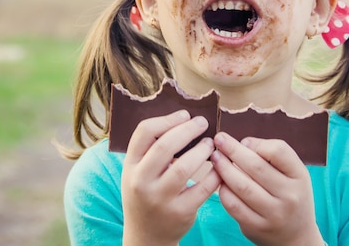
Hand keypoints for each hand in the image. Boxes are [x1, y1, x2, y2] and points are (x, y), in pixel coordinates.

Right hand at [121, 110, 220, 245]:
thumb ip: (150, 149)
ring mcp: (160, 199)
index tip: (184, 115)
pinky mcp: (180, 212)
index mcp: (130, 165)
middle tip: (202, 123)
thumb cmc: (145, 193)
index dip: (167, 119)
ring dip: (201, 151)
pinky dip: (213, 174)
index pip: (144, 132)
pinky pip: (202, 188)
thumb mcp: (137, 171)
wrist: (146, 235)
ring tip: (210, 144)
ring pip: (184, 168)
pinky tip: (218, 167)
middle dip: (188, 130)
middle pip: (165, 146)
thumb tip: (181, 119)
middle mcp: (141, 181)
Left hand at [211, 133, 322, 245]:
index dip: (257, 143)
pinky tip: (220, 182)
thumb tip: (242, 144)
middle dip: (233, 150)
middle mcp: (289, 195)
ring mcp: (273, 213)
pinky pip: (233, 205)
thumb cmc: (288, 194)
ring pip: (242, 186)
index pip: (278, 151)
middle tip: (218, 139)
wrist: (296, 235)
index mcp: (299, 176)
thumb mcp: (291, 173)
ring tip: (215, 158)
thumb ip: (271, 156)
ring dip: (224, 169)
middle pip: (256, 166)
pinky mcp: (257, 227)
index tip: (243, 141)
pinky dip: (224, 190)